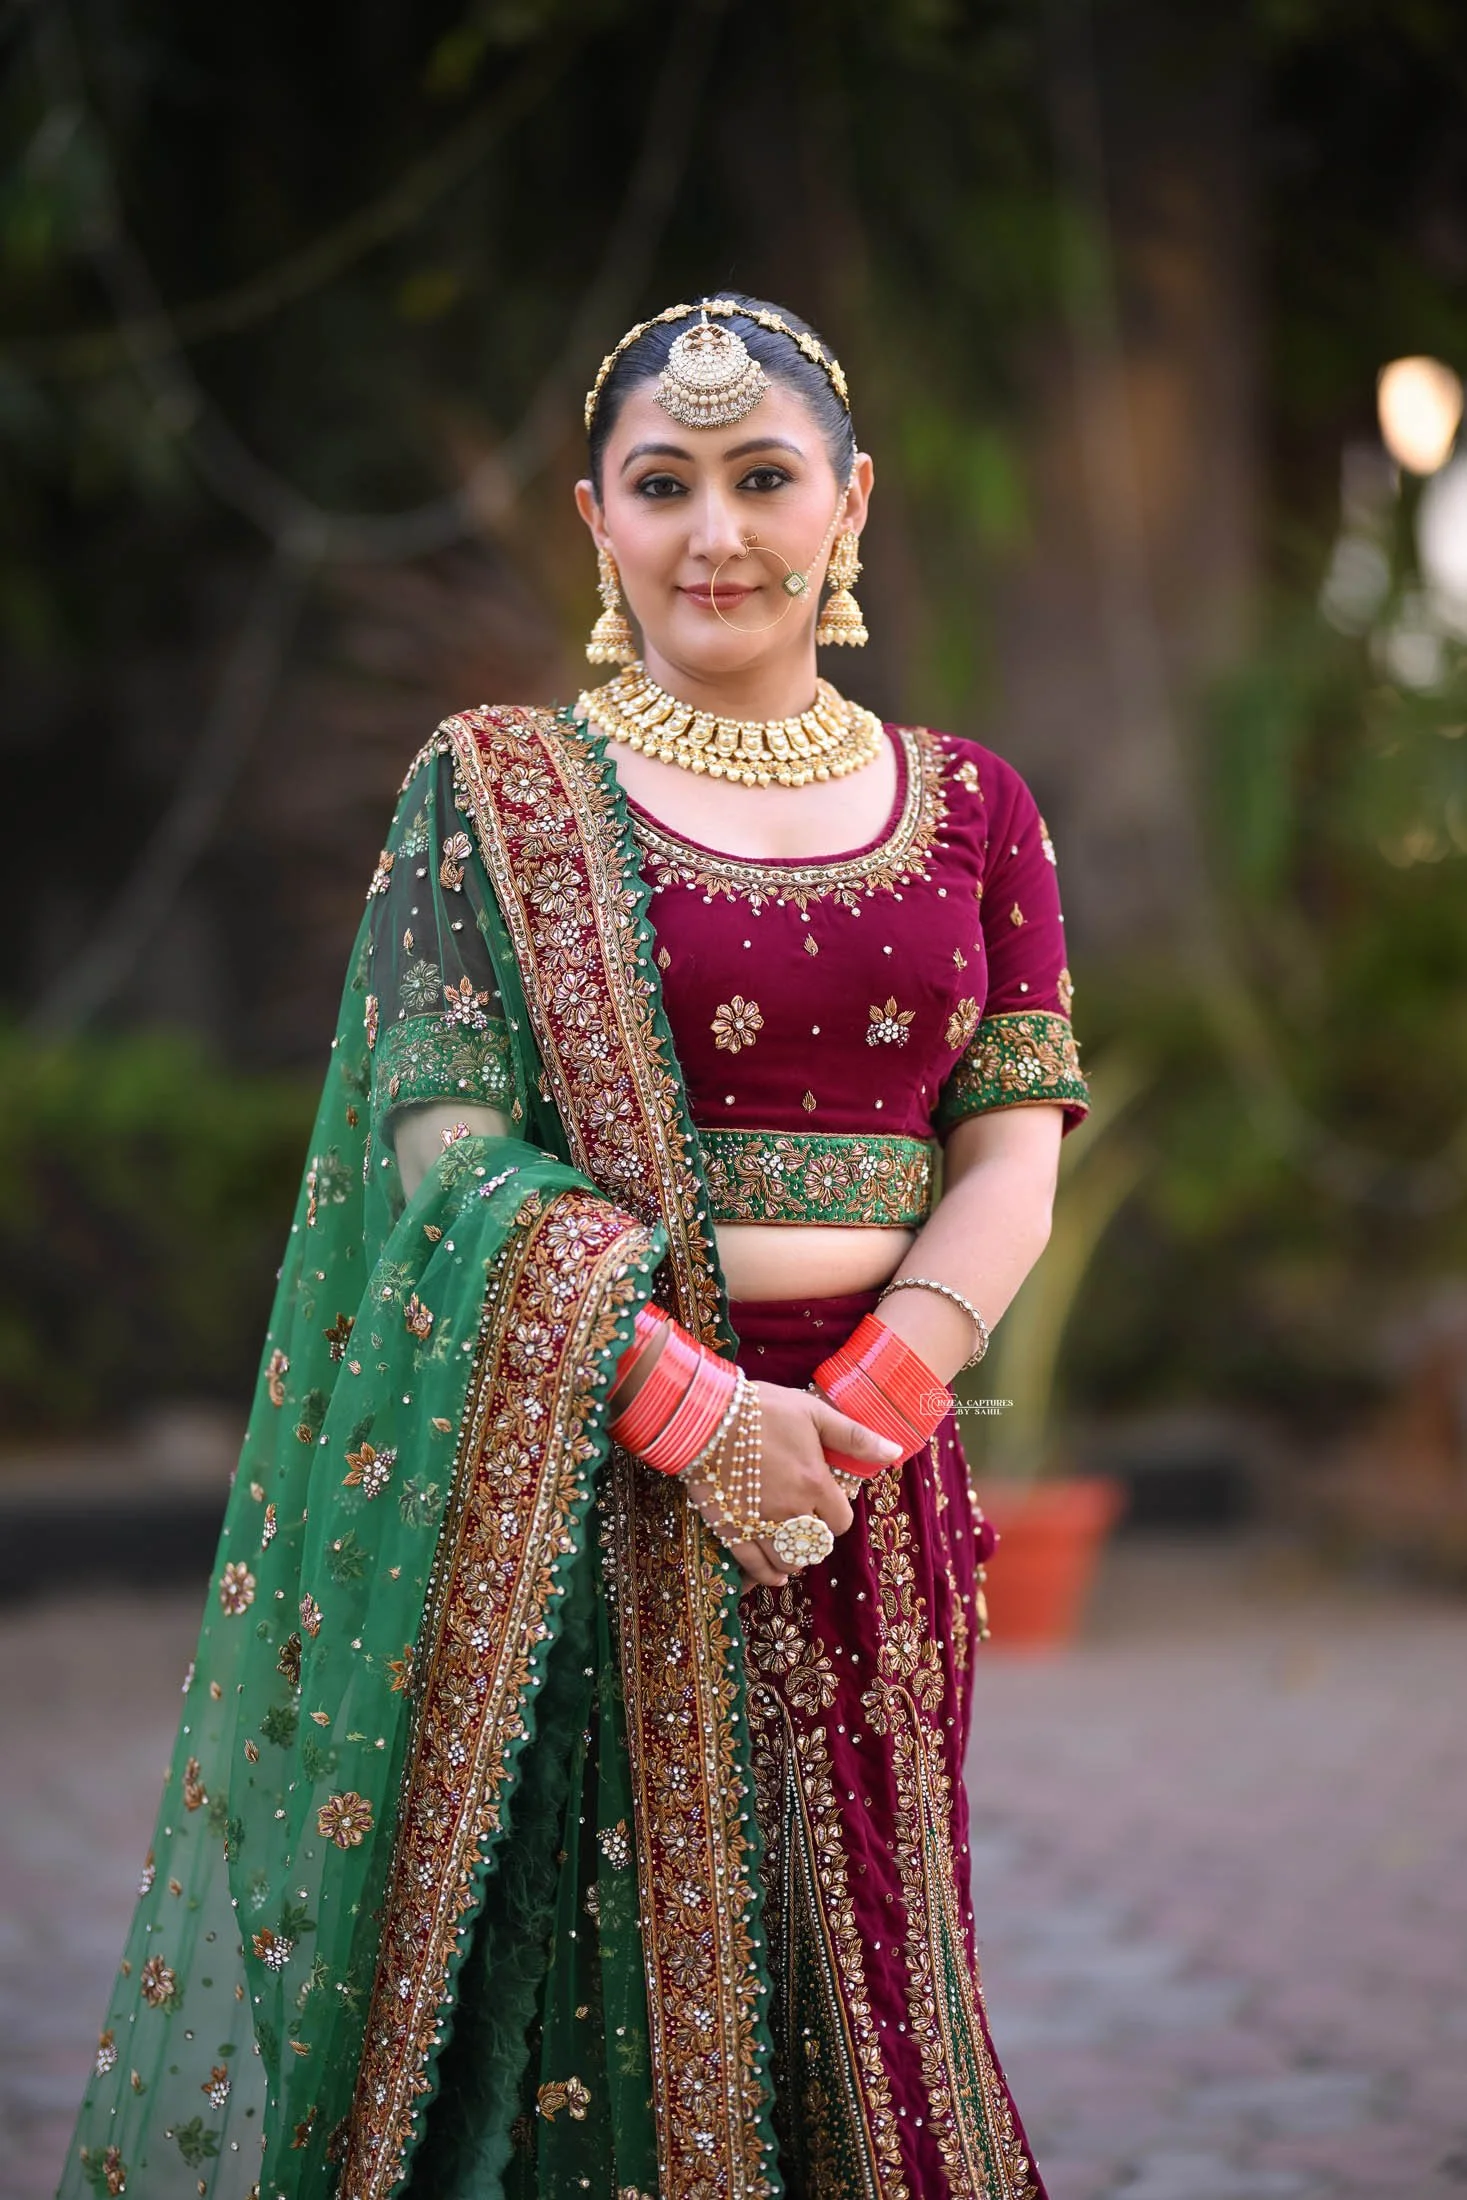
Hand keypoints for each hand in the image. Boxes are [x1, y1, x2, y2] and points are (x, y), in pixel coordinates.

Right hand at [682, 1378, 902, 1590]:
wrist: (706, 1414)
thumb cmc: (762, 1409)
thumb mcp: (813, 1413)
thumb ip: (854, 1437)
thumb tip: (894, 1452)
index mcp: (814, 1484)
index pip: (840, 1522)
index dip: (835, 1515)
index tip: (825, 1503)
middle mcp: (791, 1511)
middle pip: (815, 1545)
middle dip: (815, 1537)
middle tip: (806, 1521)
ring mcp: (760, 1524)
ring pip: (789, 1560)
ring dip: (795, 1557)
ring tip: (791, 1545)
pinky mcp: (732, 1530)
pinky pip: (756, 1567)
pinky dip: (768, 1575)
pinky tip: (775, 1573)